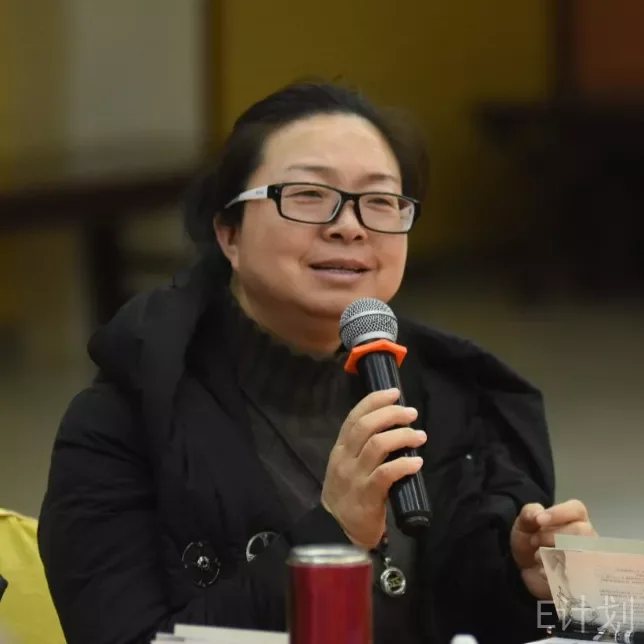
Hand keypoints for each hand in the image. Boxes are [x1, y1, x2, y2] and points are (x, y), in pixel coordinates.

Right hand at [321, 388, 425, 549]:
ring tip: (420, 436)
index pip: (354, 417)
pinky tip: (417, 463)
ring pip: (377, 446)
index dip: (374, 401)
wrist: (335, 533)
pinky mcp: (367, 495)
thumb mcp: (347, 467)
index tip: (393, 392)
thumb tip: (393, 428)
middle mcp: (345, 459)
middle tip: (412, 413)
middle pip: (366, 426)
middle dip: (391, 414)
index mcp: (340, 449)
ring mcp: (355, 477)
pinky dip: (404, 464)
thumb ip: (362, 449)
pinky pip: (386, 474)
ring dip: (402, 436)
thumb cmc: (348, 496)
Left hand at [511, 499, 596, 598]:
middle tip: (534, 541)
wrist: (525, 571)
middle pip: (582, 531)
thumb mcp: (523, 524)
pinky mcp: (582, 580)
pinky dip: (553, 572)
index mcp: (574, 519)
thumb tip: (538, 513)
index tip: (539, 520)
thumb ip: (529, 512)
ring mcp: (587, 559)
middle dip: (553, 535)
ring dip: (553, 553)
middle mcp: (586, 537)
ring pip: (581, 552)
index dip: (559, 513)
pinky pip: (575, 576)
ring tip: (537, 556)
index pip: (577, 509)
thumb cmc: (529, 541)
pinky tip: (542, 571)